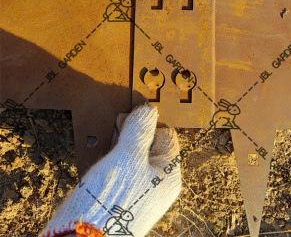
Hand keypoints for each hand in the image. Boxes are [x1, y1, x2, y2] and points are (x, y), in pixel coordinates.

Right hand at [39, 105, 181, 236]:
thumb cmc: (111, 200)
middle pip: (149, 144)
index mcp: (169, 174)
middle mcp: (158, 182)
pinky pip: (121, 169)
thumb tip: (149, 110)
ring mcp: (140, 190)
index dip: (147, 125)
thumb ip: (139, 132)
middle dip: (131, 136)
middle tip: (115, 134)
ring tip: (105, 146)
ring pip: (132, 155)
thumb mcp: (128, 158)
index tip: (128, 122)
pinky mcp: (122, 195)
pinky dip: (111, 160)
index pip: (166, 135)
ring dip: (119, 146)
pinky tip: (99, 160)